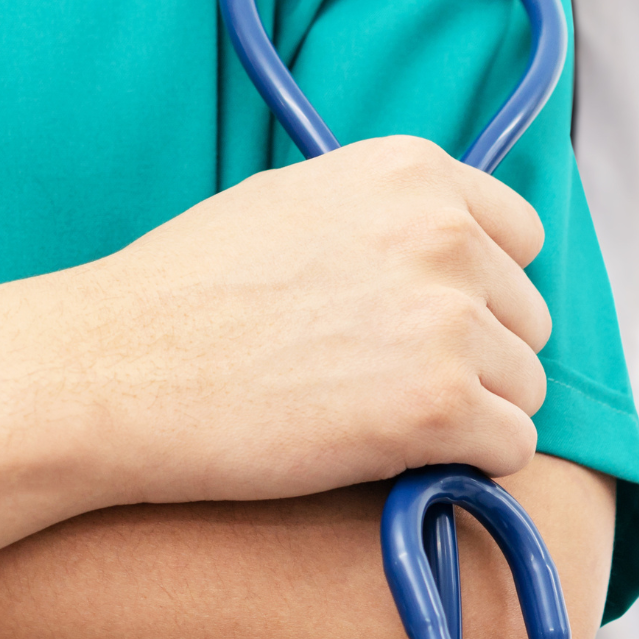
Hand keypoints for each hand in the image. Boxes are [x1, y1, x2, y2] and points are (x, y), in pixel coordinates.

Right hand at [52, 135, 551, 506]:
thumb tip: (462, 251)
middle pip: (526, 318)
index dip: (479, 291)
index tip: (423, 324)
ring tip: (375, 419)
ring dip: (468, 416)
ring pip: (524, 388)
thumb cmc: (185, 296)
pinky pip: (510, 448)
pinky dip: (463, 466)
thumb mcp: (298, 202)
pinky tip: (394, 457)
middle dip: (475, 358)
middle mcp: (445, 233)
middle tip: (382, 381)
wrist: (113, 371)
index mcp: (413, 172)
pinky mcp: (440, 403)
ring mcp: (449, 317)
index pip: (520, 237)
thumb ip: (390, 216)